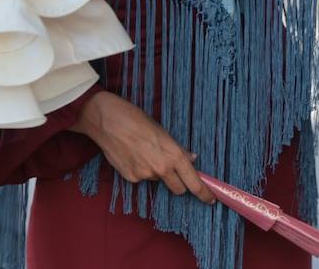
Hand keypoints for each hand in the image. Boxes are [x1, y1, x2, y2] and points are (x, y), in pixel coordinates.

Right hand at [74, 91, 215, 203]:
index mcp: (174, 155)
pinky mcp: (131, 178)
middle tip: (174, 172)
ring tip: (145, 153)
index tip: (210, 199)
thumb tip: (191, 159)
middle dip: (180, 184)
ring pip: (158, 181)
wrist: (108, 121)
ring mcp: (145, 176)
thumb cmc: (137, 120)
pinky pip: (142, 179)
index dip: (204, 193)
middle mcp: (161, 169)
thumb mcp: (162, 131)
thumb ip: (177, 149)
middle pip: (179, 189)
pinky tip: (132, 155)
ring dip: (157, 173)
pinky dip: (141, 171)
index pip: (194, 182)